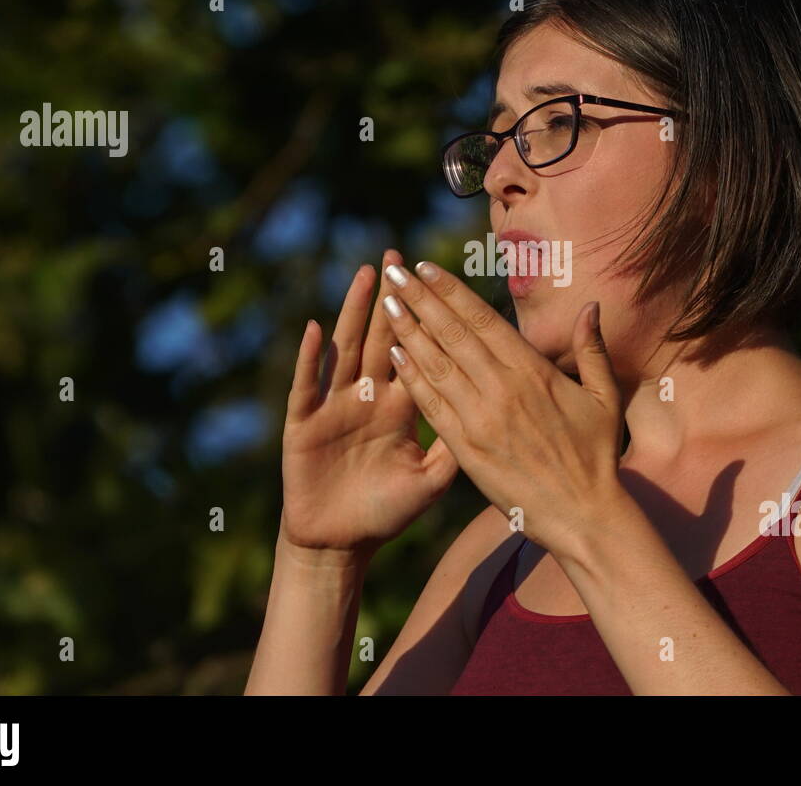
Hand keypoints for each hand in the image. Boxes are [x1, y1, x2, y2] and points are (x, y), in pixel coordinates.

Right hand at [279, 251, 458, 559]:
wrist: (340, 544)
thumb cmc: (387, 513)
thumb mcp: (432, 481)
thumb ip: (456, 449)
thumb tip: (496, 418)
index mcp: (403, 406)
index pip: (421, 352)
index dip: (429, 319)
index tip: (441, 280)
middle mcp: (370, 396)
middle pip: (384, 338)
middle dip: (394, 298)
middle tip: (400, 256)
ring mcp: (335, 405)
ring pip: (347, 348)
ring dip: (355, 312)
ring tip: (366, 274)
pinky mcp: (305, 423)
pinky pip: (307, 385)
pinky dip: (310, 359)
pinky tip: (316, 330)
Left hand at [378, 256, 624, 556]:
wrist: (584, 517)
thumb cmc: (598, 458)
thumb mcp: (605, 398)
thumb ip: (593, 350)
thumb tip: (592, 306)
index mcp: (533, 371)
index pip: (482, 320)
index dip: (451, 291)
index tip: (426, 269)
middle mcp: (503, 388)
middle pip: (452, 333)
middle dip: (420, 300)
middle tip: (394, 273)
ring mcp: (481, 419)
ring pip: (436, 364)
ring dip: (408, 331)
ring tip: (386, 304)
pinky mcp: (467, 450)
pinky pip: (432, 406)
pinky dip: (412, 378)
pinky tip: (394, 355)